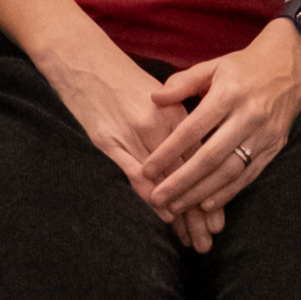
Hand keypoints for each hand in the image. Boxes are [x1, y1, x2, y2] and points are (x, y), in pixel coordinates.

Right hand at [40, 37, 223, 250]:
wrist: (83, 58)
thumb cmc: (119, 78)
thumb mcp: (156, 97)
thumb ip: (175, 124)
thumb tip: (192, 157)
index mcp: (176, 114)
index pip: (201, 161)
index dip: (211, 192)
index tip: (217, 221)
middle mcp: (161, 126)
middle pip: (188, 176)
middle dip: (199, 212)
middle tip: (209, 240)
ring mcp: (136, 134)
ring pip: (166, 181)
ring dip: (180, 214)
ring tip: (192, 241)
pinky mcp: (110, 141)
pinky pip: (136, 174)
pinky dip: (152, 196)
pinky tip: (163, 216)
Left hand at [144, 20, 300, 220]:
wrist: (290, 66)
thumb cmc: (244, 67)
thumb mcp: (213, 66)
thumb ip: (183, 82)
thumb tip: (155, 98)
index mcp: (228, 94)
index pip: (193, 129)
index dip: (169, 151)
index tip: (148, 169)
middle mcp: (248, 116)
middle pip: (210, 157)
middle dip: (182, 181)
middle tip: (158, 198)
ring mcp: (264, 135)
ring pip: (229, 171)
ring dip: (201, 192)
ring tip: (177, 206)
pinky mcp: (274, 147)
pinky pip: (248, 176)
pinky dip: (227, 193)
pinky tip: (206, 205)